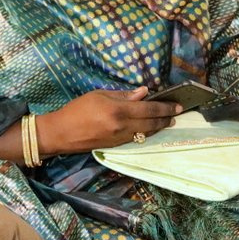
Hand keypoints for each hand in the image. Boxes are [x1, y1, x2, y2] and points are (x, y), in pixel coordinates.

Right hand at [39, 87, 182, 154]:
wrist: (61, 133)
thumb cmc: (77, 109)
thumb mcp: (99, 95)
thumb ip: (123, 95)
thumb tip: (143, 93)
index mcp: (118, 111)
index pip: (149, 109)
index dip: (165, 107)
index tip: (177, 105)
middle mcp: (122, 127)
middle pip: (151, 124)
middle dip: (166, 118)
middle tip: (177, 113)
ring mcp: (120, 139)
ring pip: (146, 133)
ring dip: (158, 127)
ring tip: (167, 121)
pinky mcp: (116, 146)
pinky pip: (136, 138)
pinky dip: (146, 132)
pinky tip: (150, 128)